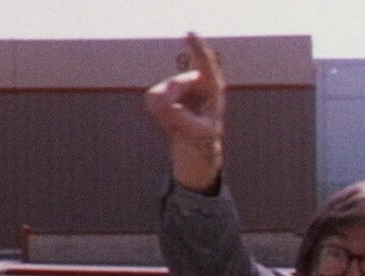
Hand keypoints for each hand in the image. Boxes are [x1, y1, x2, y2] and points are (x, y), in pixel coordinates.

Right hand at [145, 32, 225, 191]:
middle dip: (170, 106)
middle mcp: (198, 83)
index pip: (205, 64)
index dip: (197, 48)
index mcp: (213, 90)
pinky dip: (155, 113)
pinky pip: (150, 99)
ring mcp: (182, 87)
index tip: (188, 34)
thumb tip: (167, 104)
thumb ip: (182, 119)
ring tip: (176, 126)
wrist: (196, 151)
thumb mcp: (197, 136)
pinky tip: (168, 123)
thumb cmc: (204, 143)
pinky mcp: (167, 93)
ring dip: (163, 113)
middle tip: (178, 126)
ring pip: (158, 93)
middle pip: (172, 85)